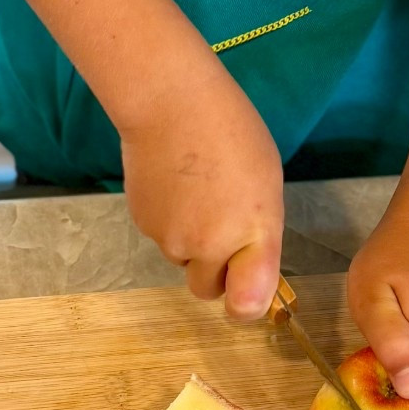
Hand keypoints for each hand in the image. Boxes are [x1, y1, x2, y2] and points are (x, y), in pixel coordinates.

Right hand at [120, 64, 284, 320]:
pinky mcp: (142, 225)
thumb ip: (259, 234)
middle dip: (214, 270)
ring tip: (196, 190)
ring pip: (182, 259)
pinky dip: (168, 220)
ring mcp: (171, 239)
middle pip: (208, 288)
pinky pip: (161, 237)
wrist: (170, 103)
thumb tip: (247, 265)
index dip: (247, 306)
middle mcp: (210, 246)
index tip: (248, 292)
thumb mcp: (266, 184)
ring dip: (190, 240)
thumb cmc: (232, 133)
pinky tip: (173, 183)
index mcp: (254, 233)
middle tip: (219, 225)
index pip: (247, 305)